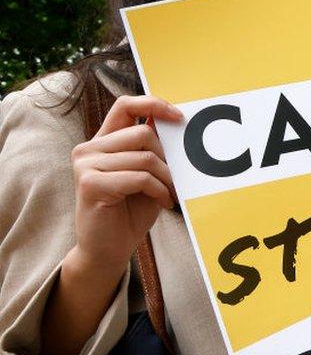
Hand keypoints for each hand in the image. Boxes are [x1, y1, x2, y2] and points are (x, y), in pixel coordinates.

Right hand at [70, 95, 181, 272]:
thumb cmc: (130, 213)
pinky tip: (163, 202)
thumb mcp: (148, 177)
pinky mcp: (89, 183)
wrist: (107, 250)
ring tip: (170, 194)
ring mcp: (86, 164)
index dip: (154, 104)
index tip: (179, 117)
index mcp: (103, 142)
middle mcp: (89, 148)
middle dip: (168, 158)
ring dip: (166, 178)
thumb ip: (154, 152)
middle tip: (177, 180)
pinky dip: (158, 190)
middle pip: (142, 133)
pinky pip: (139, 177)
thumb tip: (175, 125)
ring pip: (144, 157)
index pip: (125, 105)